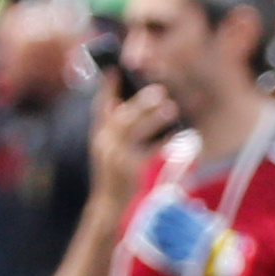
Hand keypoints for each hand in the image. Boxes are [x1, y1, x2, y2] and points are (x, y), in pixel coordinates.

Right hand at [86, 69, 175, 207]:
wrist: (108, 205)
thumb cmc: (114, 175)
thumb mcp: (109, 150)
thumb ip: (115, 130)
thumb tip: (137, 107)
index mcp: (98, 136)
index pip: (100, 107)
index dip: (107, 88)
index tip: (115, 70)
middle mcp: (104, 144)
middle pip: (122, 117)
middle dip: (140, 102)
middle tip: (159, 91)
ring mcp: (116, 157)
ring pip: (135, 131)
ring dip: (154, 117)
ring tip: (171, 107)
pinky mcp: (129, 169)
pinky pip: (149, 150)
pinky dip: (163, 140)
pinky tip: (176, 134)